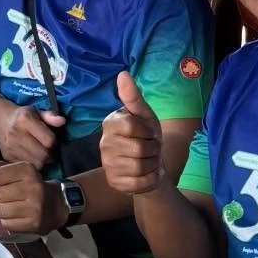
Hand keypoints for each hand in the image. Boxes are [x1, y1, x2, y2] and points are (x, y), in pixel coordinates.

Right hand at [0, 101, 66, 166]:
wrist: (0, 120)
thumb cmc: (23, 117)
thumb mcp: (36, 112)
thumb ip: (50, 116)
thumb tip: (62, 121)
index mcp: (25, 119)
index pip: (49, 140)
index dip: (54, 142)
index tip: (52, 141)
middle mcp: (16, 134)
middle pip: (43, 155)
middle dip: (49, 155)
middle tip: (49, 151)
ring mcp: (11, 147)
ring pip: (36, 164)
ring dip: (42, 161)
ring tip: (41, 155)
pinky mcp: (7, 157)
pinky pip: (26, 168)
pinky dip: (32, 165)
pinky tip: (32, 158)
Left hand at [0, 160, 60, 235]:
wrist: (54, 205)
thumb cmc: (27, 185)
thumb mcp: (12, 170)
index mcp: (26, 170)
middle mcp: (33, 187)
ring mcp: (35, 206)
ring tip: (4, 206)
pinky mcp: (34, 223)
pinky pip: (6, 223)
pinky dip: (4, 220)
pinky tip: (13, 215)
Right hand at [100, 70, 165, 196]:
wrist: (150, 163)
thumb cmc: (146, 135)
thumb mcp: (145, 115)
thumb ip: (133, 96)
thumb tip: (123, 74)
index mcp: (110, 123)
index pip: (132, 126)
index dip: (148, 131)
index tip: (149, 133)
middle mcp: (104, 143)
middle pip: (138, 148)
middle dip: (153, 150)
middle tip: (151, 149)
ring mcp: (107, 164)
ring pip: (139, 167)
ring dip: (153, 165)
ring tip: (150, 160)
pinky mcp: (114, 182)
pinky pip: (139, 183)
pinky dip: (150, 179)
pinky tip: (147, 174)